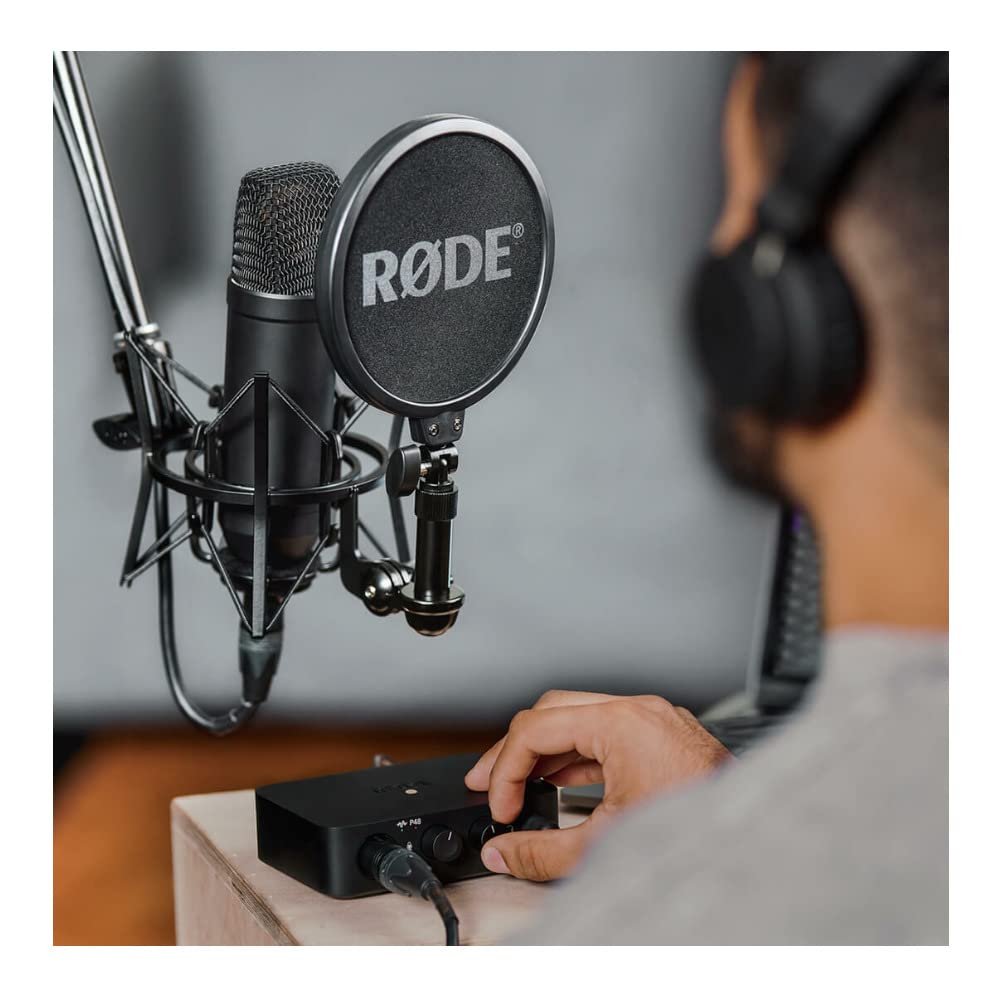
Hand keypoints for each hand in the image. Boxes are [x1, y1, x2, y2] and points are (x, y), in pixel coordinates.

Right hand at [464, 689, 731, 881]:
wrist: (757, 841)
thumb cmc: (698, 835)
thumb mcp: (605, 846)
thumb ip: (542, 852)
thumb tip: (503, 852)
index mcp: (621, 723)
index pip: (537, 730)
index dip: (506, 769)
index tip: (500, 806)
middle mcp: (638, 710)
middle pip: (552, 711)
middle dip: (516, 749)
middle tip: (490, 783)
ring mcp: (654, 719)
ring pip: (578, 717)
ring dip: (545, 751)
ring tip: (519, 785)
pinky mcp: (664, 735)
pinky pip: (606, 732)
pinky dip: (576, 755)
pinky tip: (558, 783)